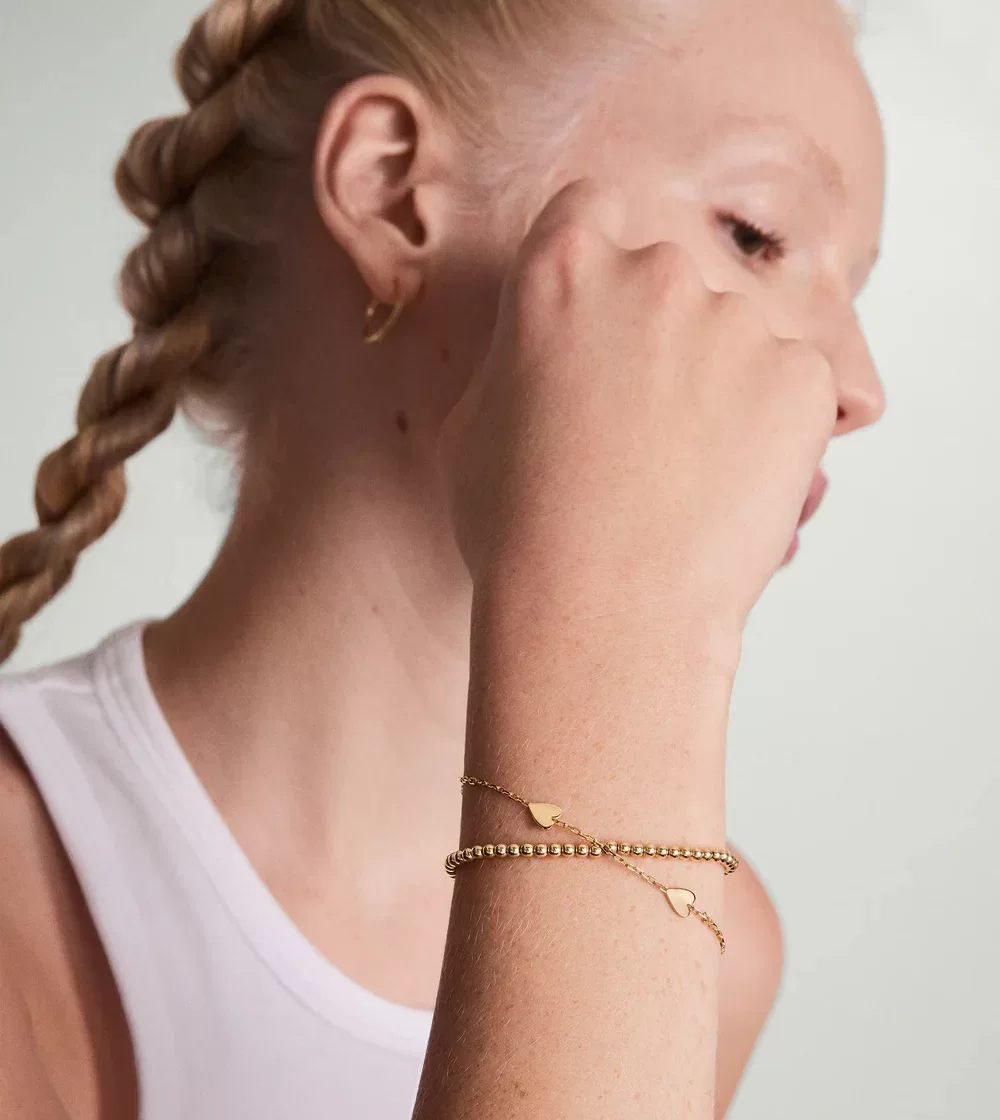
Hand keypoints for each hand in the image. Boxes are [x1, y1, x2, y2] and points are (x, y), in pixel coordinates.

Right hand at [438, 178, 837, 635]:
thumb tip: (547, 350)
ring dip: (721, 383)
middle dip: (663, 333)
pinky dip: (774, 428)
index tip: (605, 312)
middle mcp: (653, 273)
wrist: (601, 611)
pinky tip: (729, 488)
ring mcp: (736, 321)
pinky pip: (792, 386)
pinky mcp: (801, 377)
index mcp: (561, 272)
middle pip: (670, 275)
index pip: (590, 210)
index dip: (599, 260)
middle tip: (645, 422)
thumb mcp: (474, 427)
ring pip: (736, 335)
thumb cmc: (519, 531)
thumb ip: (520, 358)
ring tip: (687, 473)